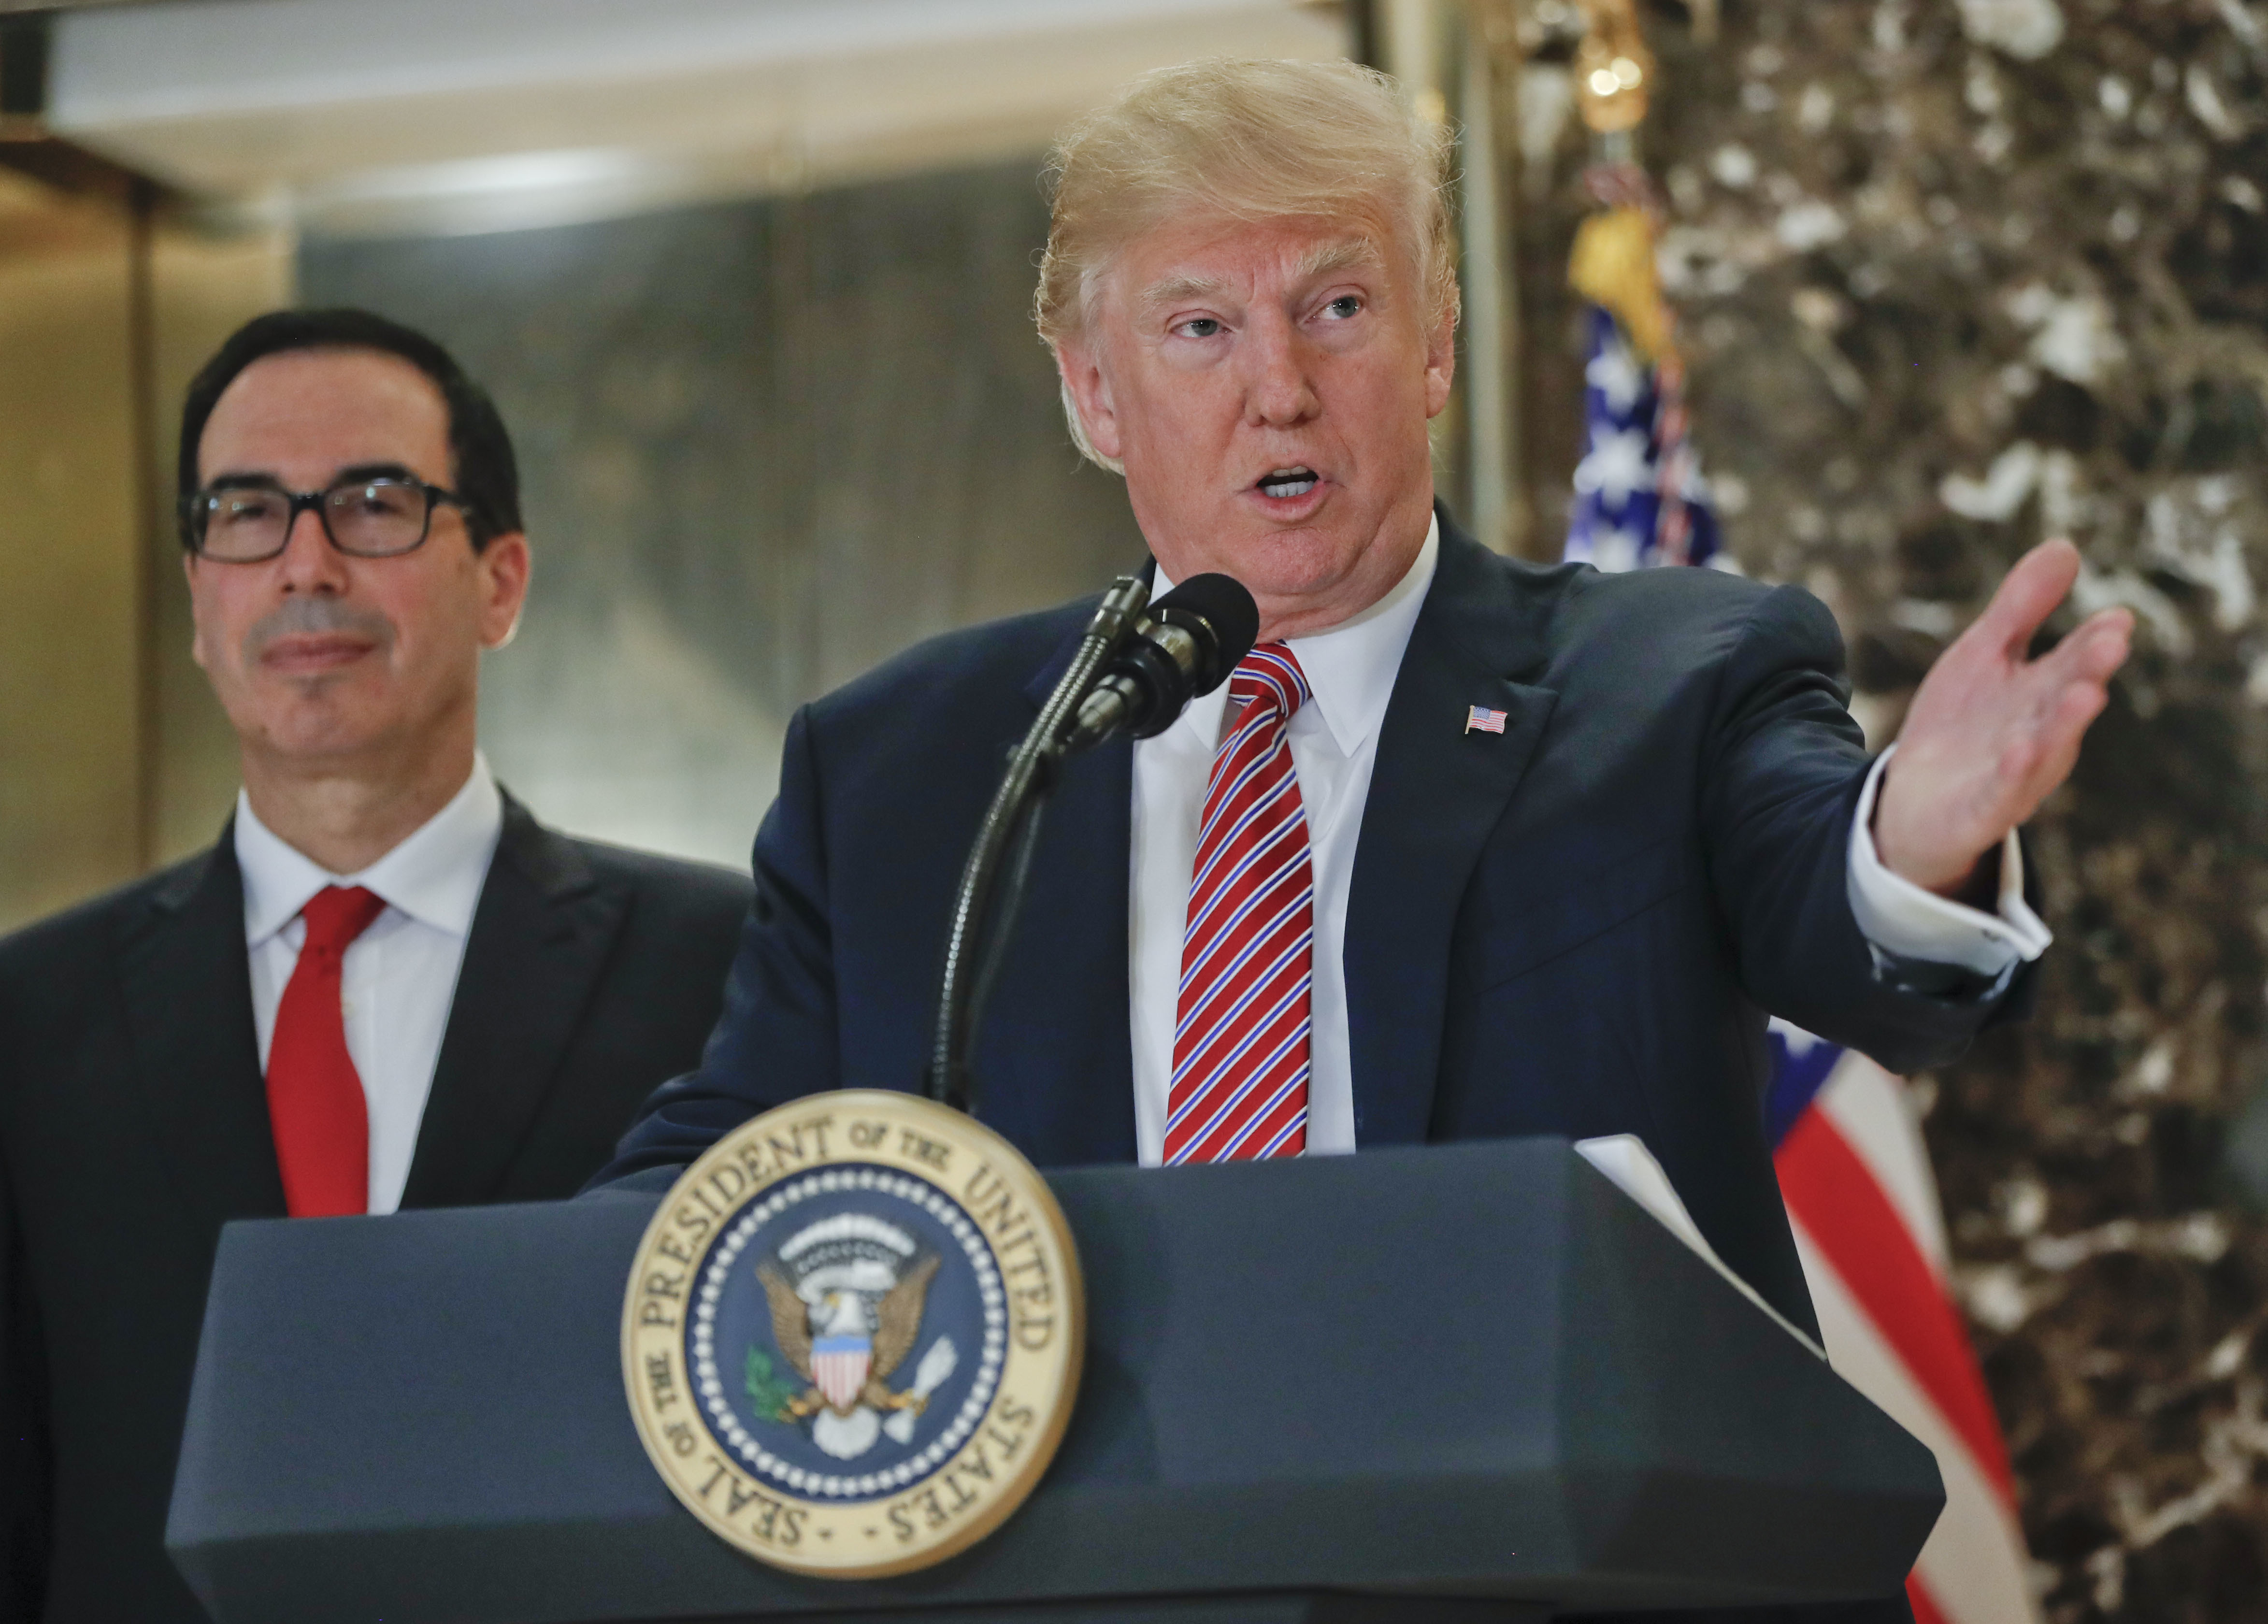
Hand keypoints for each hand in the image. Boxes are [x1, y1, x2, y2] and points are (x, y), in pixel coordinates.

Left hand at [1875, 538, 2132, 897]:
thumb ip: (2021, 608)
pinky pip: (2001, 794)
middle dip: (2088, 672)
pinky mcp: (1980, 811)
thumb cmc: (1961, 724)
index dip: (2094, 641)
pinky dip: (2012, 774)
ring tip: (2087, 692)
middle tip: (2112, 641)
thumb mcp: (1982, 655)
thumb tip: (2065, 546)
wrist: (1914, 804)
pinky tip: (2019, 749)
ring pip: (2045, 749)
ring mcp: (2013, 776)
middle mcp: (2038, 735)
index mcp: (2042, 695)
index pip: (2072, 662)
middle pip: (2065, 700)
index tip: (2117, 616)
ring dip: (2065, 723)